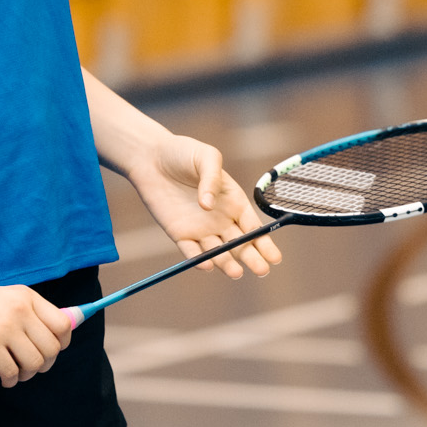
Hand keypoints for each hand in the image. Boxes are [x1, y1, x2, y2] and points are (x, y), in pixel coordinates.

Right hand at [0, 282, 73, 387]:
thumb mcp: (7, 298)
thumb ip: (28, 313)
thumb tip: (52, 339)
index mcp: (27, 297)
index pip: (63, 324)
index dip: (61, 343)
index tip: (50, 351)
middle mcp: (21, 310)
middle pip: (52, 348)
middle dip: (44, 364)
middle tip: (30, 367)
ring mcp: (5, 327)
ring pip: (34, 363)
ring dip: (27, 375)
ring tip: (15, 374)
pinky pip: (11, 372)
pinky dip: (10, 380)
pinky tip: (3, 378)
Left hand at [131, 134, 283, 277]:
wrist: (151, 158)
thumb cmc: (183, 153)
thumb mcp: (206, 157)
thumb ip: (211, 179)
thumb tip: (208, 206)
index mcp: (234, 202)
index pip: (253, 227)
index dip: (265, 243)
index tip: (275, 258)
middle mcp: (221, 219)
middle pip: (240, 245)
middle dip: (252, 258)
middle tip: (261, 271)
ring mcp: (201, 228)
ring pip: (218, 252)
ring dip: (227, 263)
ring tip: (236, 272)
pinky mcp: (180, 233)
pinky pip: (191, 251)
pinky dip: (198, 259)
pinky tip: (206, 264)